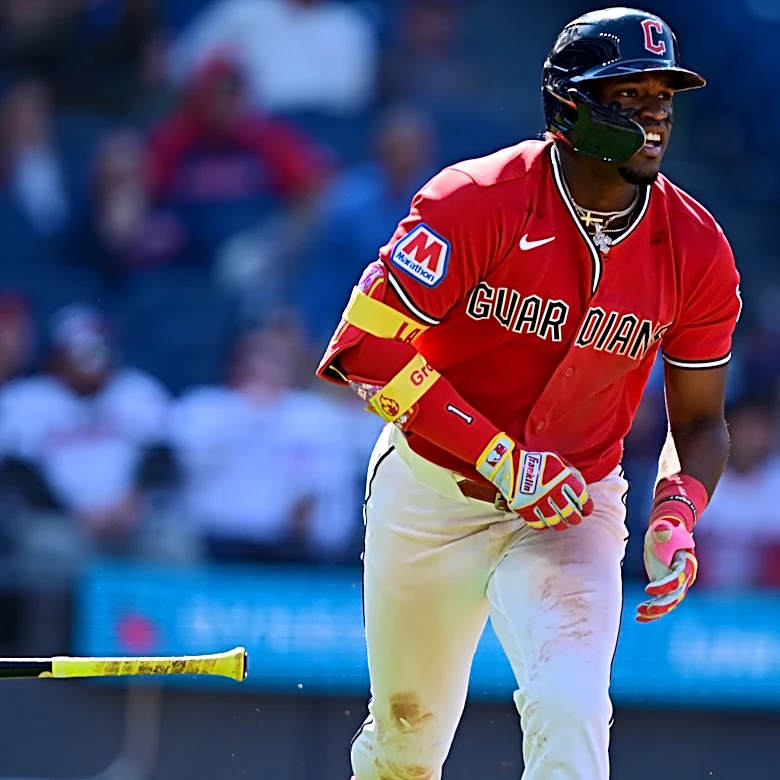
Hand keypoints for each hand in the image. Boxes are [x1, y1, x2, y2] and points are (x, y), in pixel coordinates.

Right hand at [476, 433, 592, 529]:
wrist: (509, 462)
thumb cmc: (533, 458)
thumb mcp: (555, 458)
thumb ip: (568, 470)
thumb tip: (578, 480)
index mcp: (562, 479)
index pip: (581, 498)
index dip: (586, 506)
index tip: (586, 510)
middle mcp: (552, 492)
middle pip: (570, 513)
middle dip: (575, 518)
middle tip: (576, 519)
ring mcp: (538, 502)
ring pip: (555, 521)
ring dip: (561, 525)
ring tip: (563, 525)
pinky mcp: (525, 508)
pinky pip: (537, 523)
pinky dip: (543, 525)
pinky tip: (546, 524)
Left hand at [636, 516, 696, 622]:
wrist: (665, 534)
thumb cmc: (663, 530)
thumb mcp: (662, 528)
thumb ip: (663, 529)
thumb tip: (663, 529)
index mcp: (684, 563)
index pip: (677, 578)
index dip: (665, 585)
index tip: (648, 589)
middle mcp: (683, 577)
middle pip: (676, 595)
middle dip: (662, 604)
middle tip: (647, 609)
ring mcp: (674, 585)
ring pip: (668, 603)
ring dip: (655, 610)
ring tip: (639, 613)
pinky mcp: (665, 588)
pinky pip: (660, 603)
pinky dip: (651, 612)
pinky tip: (639, 617)